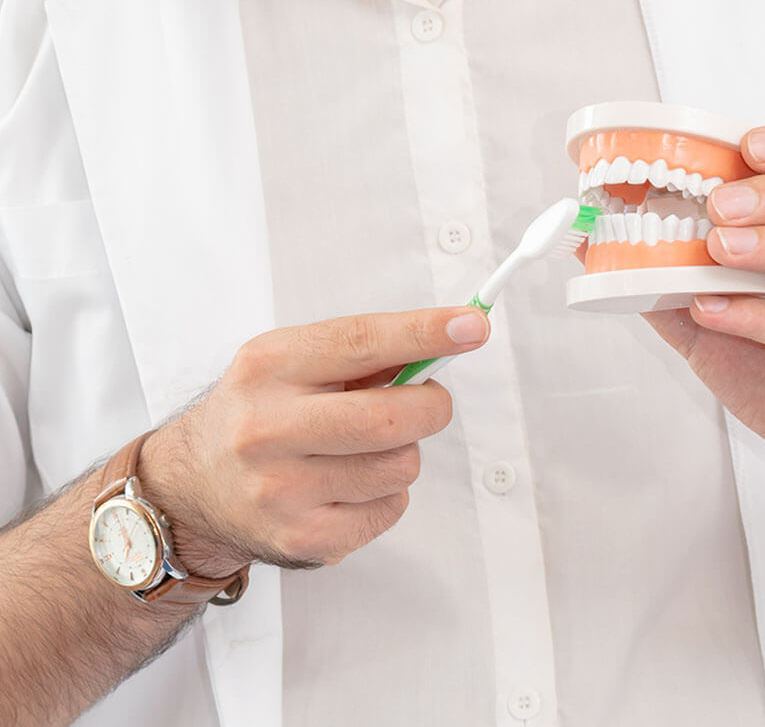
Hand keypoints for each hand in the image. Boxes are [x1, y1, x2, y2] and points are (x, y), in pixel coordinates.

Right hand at [137, 307, 489, 575]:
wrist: (192, 487)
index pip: (360, 343)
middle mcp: (267, 429)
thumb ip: (365, 352)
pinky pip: (391, 508)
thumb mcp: (292, 363)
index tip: (471, 326)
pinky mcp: (303, 539)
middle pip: (390, 418)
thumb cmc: (259, 413)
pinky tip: (350, 485)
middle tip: (425, 402)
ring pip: (401, 466)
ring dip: (403, 452)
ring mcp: (282, 490)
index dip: (424, 333)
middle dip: (430, 406)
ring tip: (365, 449)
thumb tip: (450, 337)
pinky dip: (387, 493)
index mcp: (268, 367)